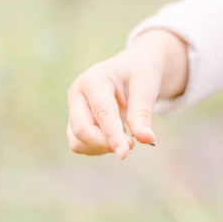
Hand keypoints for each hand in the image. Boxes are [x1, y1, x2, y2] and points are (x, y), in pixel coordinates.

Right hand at [65, 29, 185, 158]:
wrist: (136, 67)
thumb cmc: (141, 72)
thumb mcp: (146, 87)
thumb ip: (142, 113)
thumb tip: (147, 140)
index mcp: (92, 80)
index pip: (101, 113)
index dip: (112, 135)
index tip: (123, 154)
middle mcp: (77, 95)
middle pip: (81, 130)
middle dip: (106, 143)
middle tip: (132, 144)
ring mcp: (74, 110)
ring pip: (78, 142)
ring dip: (102, 147)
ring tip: (127, 138)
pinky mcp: (77, 122)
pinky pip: (82, 145)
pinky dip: (101, 147)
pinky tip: (118, 136)